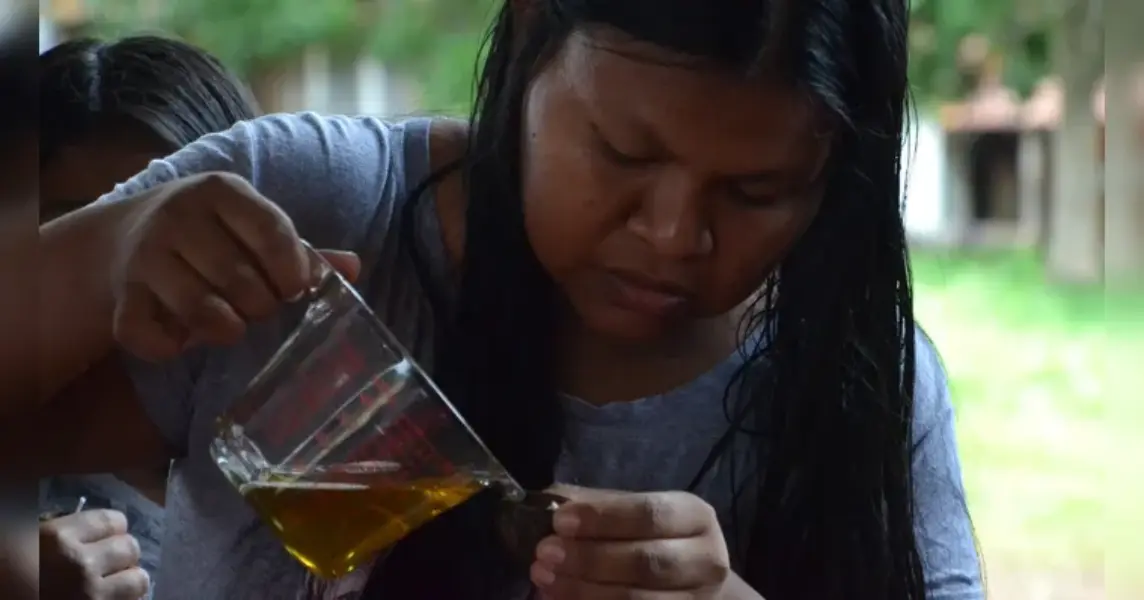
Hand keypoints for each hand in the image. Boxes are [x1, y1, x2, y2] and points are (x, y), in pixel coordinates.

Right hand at [40, 509, 148, 599]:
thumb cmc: (1, 578)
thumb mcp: (32, 543)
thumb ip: (65, 534)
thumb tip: (99, 531)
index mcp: (58, 537)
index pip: (113, 521)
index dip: (113, 530)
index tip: (106, 538)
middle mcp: (81, 563)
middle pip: (130, 547)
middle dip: (122, 556)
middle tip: (108, 566)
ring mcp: (91, 594)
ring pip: (139, 580)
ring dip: (129, 582)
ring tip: (113, 587)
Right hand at [109, 172, 360, 360]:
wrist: (124, 237)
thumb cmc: (212, 236)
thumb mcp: (252, 229)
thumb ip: (301, 251)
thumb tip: (354, 268)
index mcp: (222, 191)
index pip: (272, 232)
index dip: (294, 270)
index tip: (295, 290)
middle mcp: (179, 216)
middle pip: (240, 278)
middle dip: (261, 305)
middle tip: (260, 308)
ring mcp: (145, 255)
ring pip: (199, 310)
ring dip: (226, 329)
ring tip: (232, 325)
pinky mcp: (121, 293)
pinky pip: (146, 333)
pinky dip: (169, 347)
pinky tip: (182, 342)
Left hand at [530, 485, 731, 599]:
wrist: (693, 585)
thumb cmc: (653, 539)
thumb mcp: (633, 513)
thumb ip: (599, 506)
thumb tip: (552, 506)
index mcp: (695, 517)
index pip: (651, 514)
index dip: (604, 518)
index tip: (560, 521)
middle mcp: (706, 560)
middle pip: (646, 562)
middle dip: (589, 559)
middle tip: (544, 554)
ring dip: (585, 591)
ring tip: (545, 581)